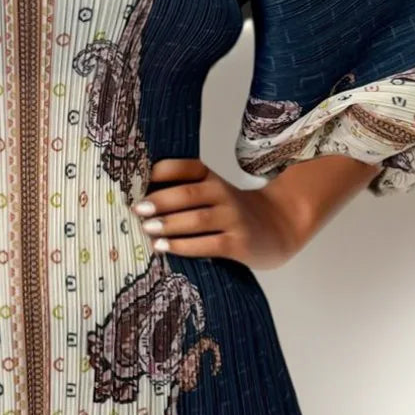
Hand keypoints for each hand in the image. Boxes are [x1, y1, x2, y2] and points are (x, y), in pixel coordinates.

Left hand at [131, 157, 303, 272]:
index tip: (135, 180)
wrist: (279, 228)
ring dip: (169, 224)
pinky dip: (183, 246)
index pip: (187, 167)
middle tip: (136, 209)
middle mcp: (224, 194)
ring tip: (146, 229)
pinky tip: (164, 247)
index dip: (161, 171)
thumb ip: (185, 193)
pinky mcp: (239, 244)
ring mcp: (233, 219)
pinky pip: (208, 245)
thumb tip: (139, 200)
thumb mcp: (214, 194)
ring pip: (197, 220)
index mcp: (212, 178)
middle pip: (189, 194)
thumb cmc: (233, 212)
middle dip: (160, 200)